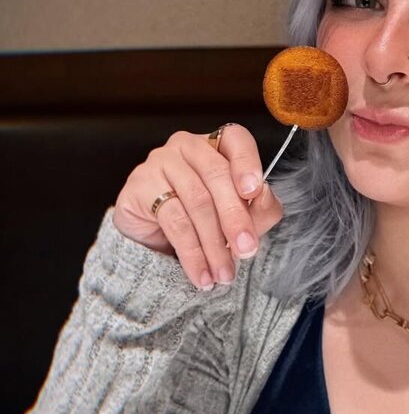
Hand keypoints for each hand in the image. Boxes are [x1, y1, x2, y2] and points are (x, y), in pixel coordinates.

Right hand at [113, 124, 282, 289]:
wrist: (156, 245)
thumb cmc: (206, 223)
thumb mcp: (241, 217)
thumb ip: (260, 207)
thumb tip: (263, 196)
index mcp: (217, 145)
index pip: (236, 139)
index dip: (247, 163)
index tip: (255, 191)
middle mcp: (188, 146)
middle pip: (217, 175)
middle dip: (235, 218)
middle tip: (247, 249)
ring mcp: (160, 161)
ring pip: (196, 201)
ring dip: (214, 244)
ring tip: (225, 274)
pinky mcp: (140, 184)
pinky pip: (173, 220)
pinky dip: (192, 253)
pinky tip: (202, 274)